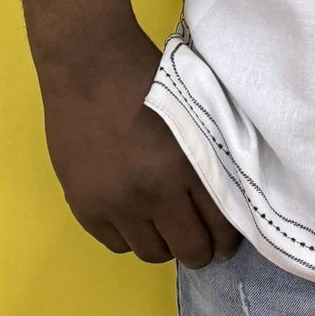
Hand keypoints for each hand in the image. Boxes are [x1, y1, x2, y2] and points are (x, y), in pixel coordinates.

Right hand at [38, 39, 242, 266]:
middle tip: (202, 238)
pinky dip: (130, 235)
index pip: (221, 225)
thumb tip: (230, 195)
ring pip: (152, 254)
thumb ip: (211, 157)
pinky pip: (117, 244)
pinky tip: (136, 214)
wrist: (88, 62)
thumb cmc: (148, 76)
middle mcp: (150, 193)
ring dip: (164, 243)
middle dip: (201, 249)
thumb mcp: (196, 114)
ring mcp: (113, 204)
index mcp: (185, 165)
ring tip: (167, 223)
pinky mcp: (84, 206)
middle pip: (189, 250)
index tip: (228, 238)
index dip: (229, 239)